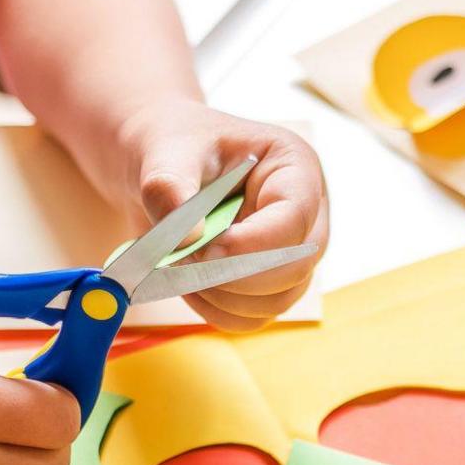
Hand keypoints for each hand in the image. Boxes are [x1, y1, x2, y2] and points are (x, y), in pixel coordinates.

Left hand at [115, 99, 328, 330]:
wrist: (159, 168)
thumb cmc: (172, 147)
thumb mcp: (163, 152)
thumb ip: (169, 187)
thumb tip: (188, 239)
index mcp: (293, 166)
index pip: (294, 217)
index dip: (251, 242)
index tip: (202, 247)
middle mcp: (306, 213)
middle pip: (295, 267)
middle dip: (235, 275)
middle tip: (181, 260)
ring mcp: (290, 253)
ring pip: (277, 300)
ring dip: (222, 296)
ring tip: (178, 267)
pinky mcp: (268, 283)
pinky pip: (252, 317)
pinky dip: (216, 309)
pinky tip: (186, 282)